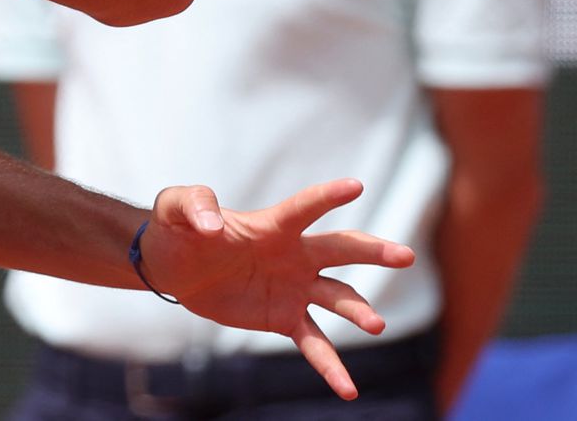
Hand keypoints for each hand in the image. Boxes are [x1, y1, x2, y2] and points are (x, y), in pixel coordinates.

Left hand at [137, 179, 416, 399]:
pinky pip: (315, 344)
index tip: (355, 186)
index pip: (305, 208)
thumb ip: (193, 206)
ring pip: (338, 298)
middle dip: (372, 251)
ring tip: (375, 325)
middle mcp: (294, 255)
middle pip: (340, 250)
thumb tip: (212, 225)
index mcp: (272, 225)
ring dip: (359, 311)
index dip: (327, 196)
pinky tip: (348, 390)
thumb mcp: (175, 207)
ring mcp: (294, 288)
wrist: (173, 266)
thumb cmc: (179, 228)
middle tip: (403, 255)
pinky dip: (332, 367)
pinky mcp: (285, 318)